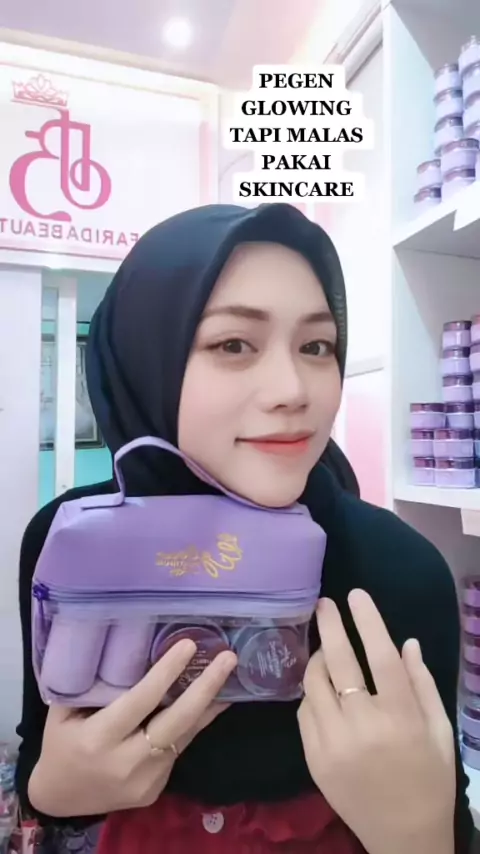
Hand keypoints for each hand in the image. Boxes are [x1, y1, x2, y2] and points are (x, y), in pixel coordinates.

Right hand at [29, 640, 236, 816]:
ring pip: (186, 735)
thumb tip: (125, 645)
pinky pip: (179, 748)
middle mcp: (126, 762)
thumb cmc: (60, 743)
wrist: (60, 797)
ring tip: (230, 674)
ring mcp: (145, 780)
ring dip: (210, 704)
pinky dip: (194, 723)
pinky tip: (209, 701)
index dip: (167, 673)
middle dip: (206, 688)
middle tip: (228, 658)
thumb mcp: (64, 711)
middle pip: (177, 722)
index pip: (141, 701)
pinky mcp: (156, 789)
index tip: (189, 645)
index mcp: (99, 738)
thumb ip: (93, 685)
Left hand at [298, 590, 454, 853]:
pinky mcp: (313, 759)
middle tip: (323, 605)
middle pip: (338, 661)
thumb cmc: (430, 779)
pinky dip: (311, 694)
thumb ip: (422, 684)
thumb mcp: (439, 730)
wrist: (403, 836)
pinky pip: (304, 712)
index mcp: (400, 717)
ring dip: (317, 660)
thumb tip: (405, 642)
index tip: (356, 595)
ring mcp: (333, 743)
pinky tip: (322, 689)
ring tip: (324, 650)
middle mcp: (363, 725)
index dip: (367, 620)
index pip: (379, 655)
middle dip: (329, 626)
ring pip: (314, 684)